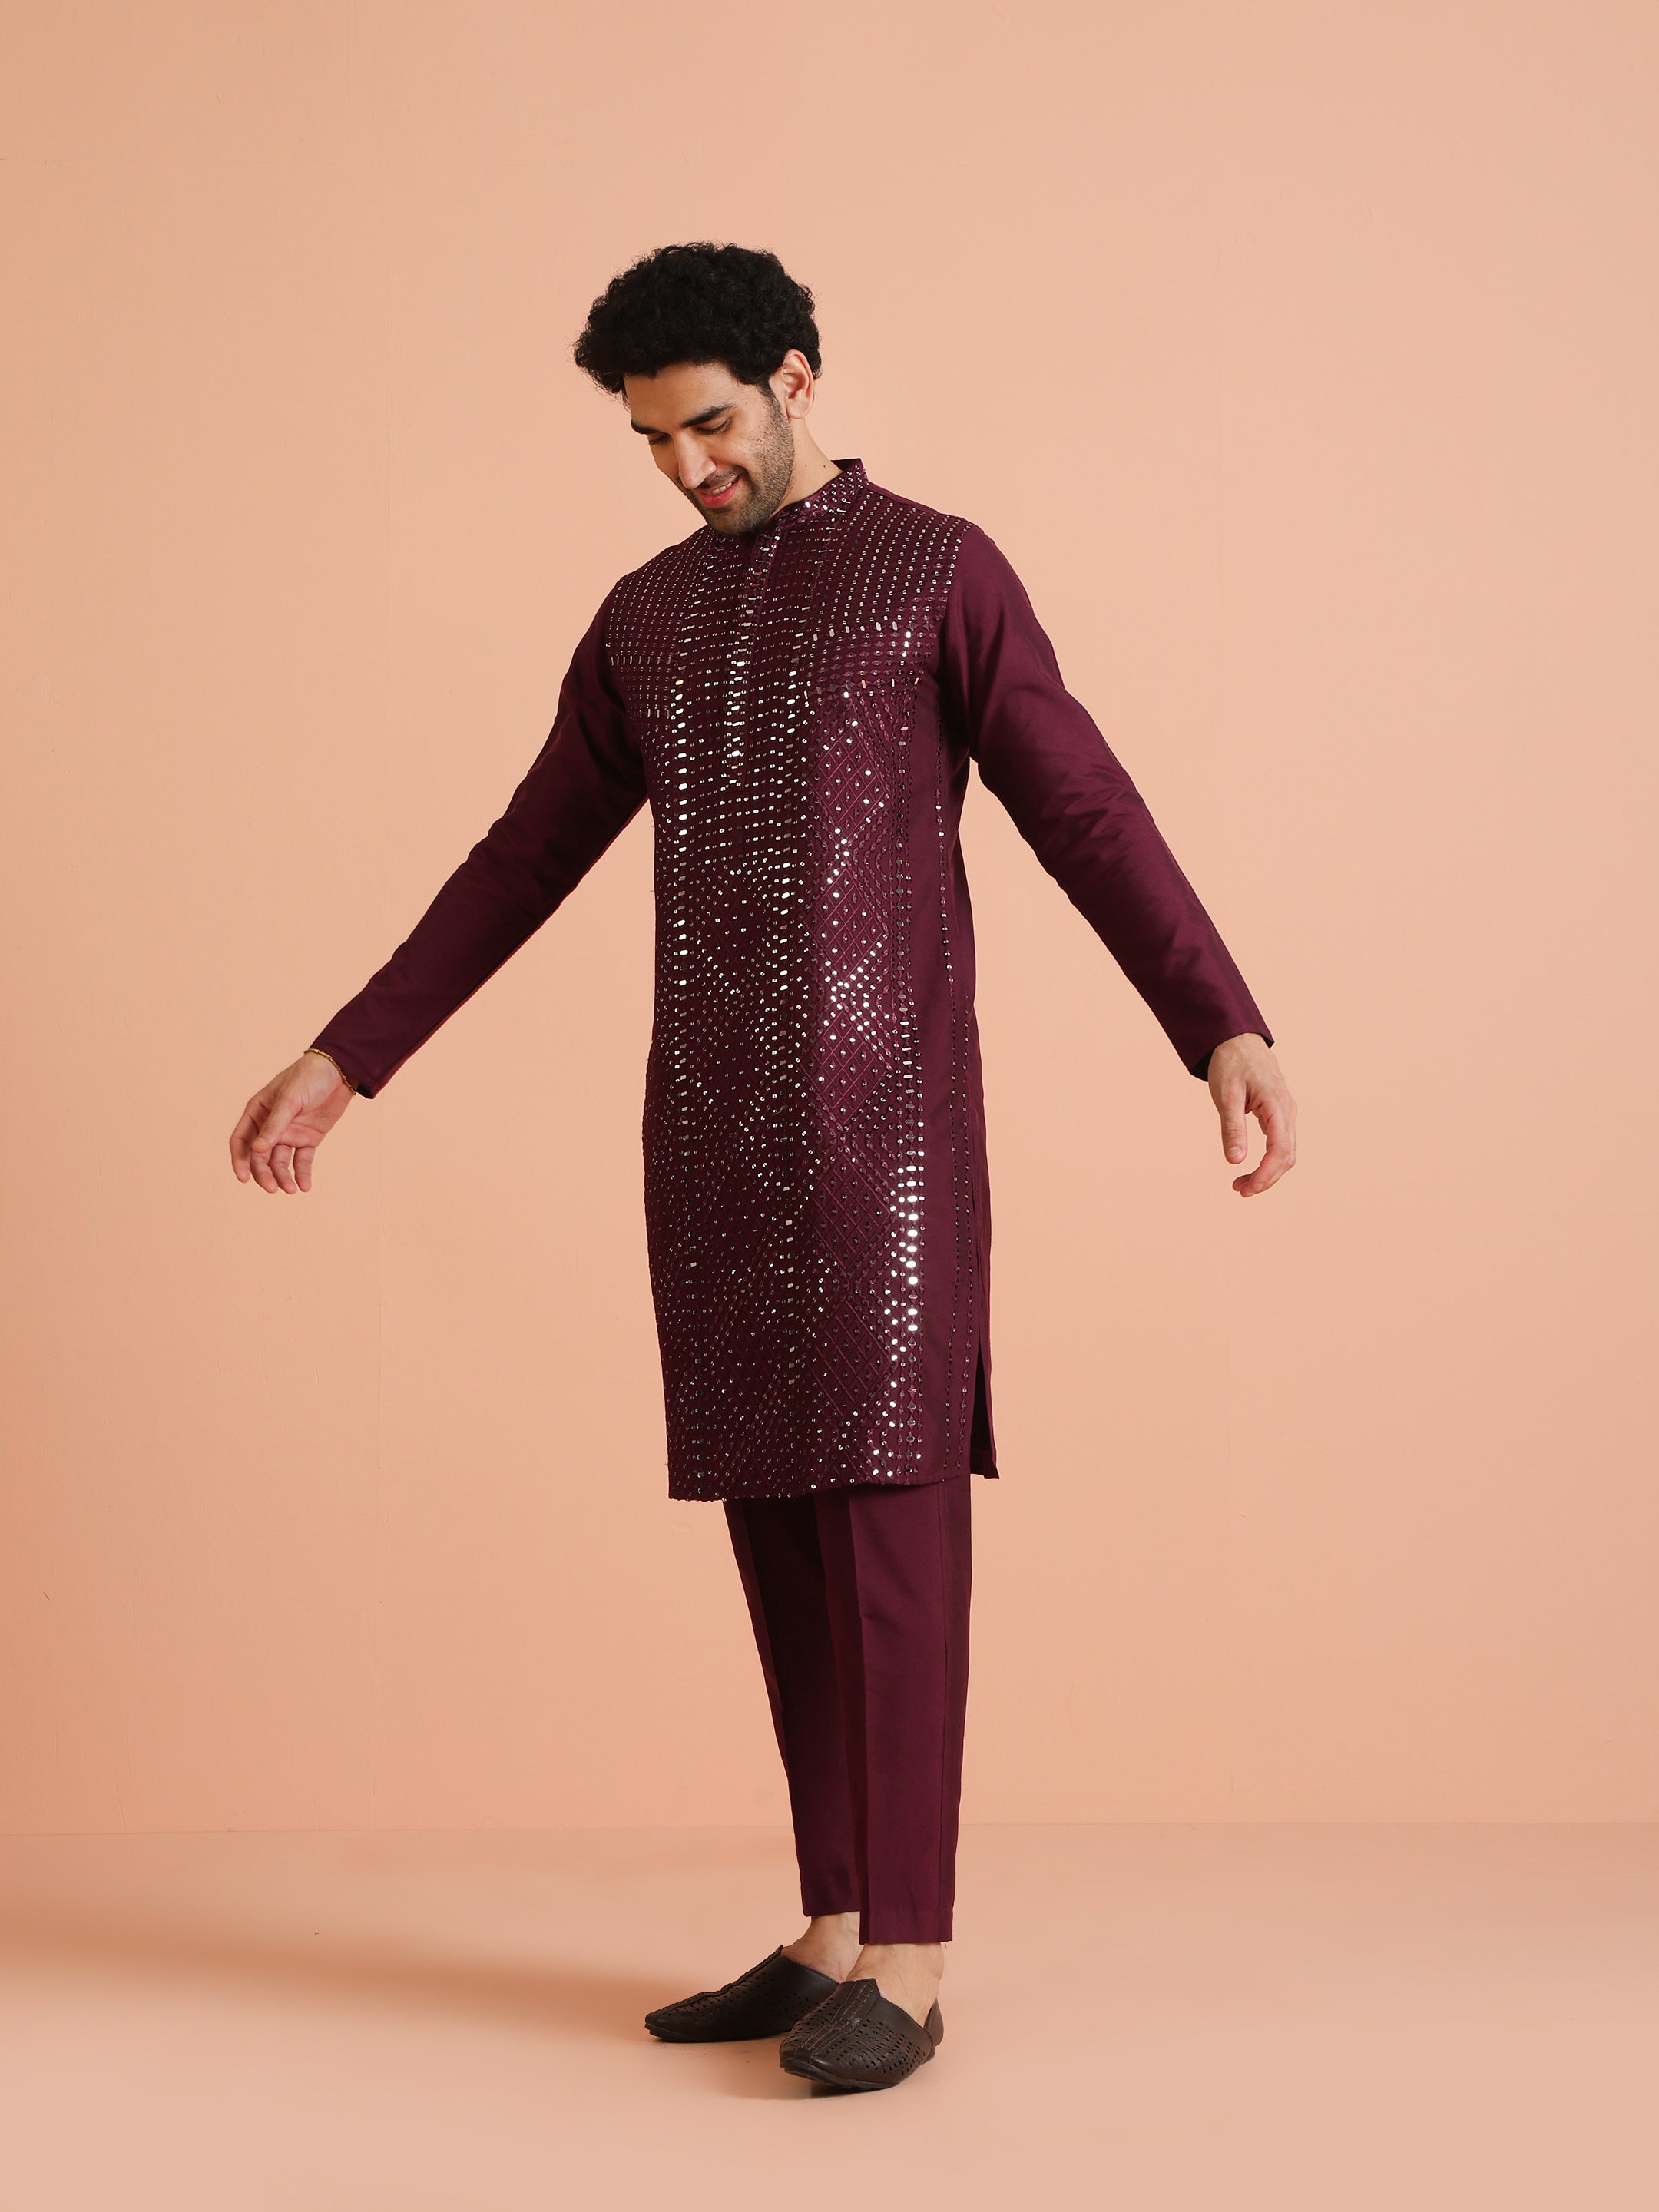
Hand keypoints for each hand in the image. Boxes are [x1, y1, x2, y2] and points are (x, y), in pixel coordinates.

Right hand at [230, 1051, 355, 1194]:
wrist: (339, 1072)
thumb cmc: (308, 1077)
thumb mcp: (289, 1099)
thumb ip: (275, 1125)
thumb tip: (257, 1151)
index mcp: (257, 1112)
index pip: (241, 1141)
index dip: (239, 1161)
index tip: (244, 1178)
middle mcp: (270, 1126)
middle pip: (260, 1157)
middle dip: (264, 1174)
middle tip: (272, 1189)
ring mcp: (289, 1134)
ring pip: (280, 1162)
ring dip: (283, 1177)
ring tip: (292, 1190)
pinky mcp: (308, 1139)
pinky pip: (302, 1161)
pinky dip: (302, 1174)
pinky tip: (304, 1186)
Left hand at [1207, 1033, 1295, 1196]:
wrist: (1237, 1039)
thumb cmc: (1231, 1063)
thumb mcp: (1226, 1095)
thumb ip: (1232, 1128)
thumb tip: (1235, 1161)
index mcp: (1277, 1105)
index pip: (1280, 1149)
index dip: (1266, 1174)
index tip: (1246, 1189)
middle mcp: (1288, 1110)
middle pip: (1287, 1156)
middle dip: (1266, 1178)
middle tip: (1239, 1190)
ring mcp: (1286, 1112)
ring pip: (1286, 1151)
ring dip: (1268, 1172)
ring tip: (1241, 1184)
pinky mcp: (1280, 1113)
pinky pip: (1281, 1142)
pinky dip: (1269, 1160)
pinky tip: (1251, 1167)